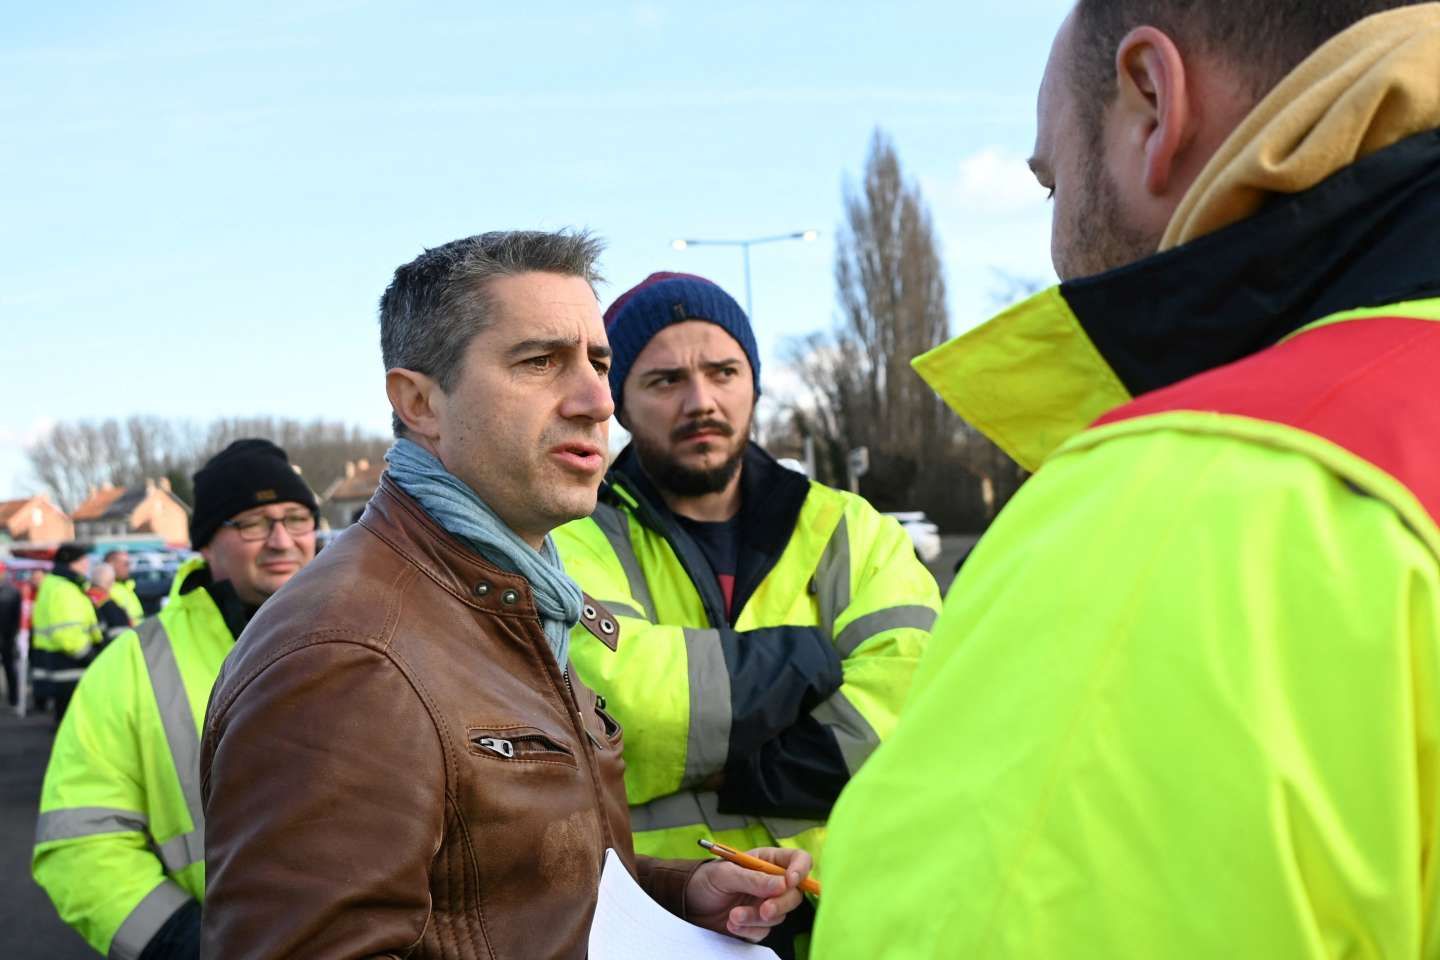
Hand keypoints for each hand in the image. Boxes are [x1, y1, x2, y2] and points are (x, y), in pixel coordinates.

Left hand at [683, 847, 812, 941]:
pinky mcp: (757, 924)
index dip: (801, 869)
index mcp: (768, 861)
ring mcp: (766, 903)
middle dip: (780, 904)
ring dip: (756, 918)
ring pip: (778, 916)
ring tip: (733, 915)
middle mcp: (772, 882)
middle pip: (795, 894)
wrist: (689, 902)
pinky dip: (748, 930)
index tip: (790, 881)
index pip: (798, 860)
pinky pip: (764, 931)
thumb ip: (754, 878)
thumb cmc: (706, 879)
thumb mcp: (726, 873)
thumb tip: (783, 884)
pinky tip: (731, 924)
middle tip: (764, 910)